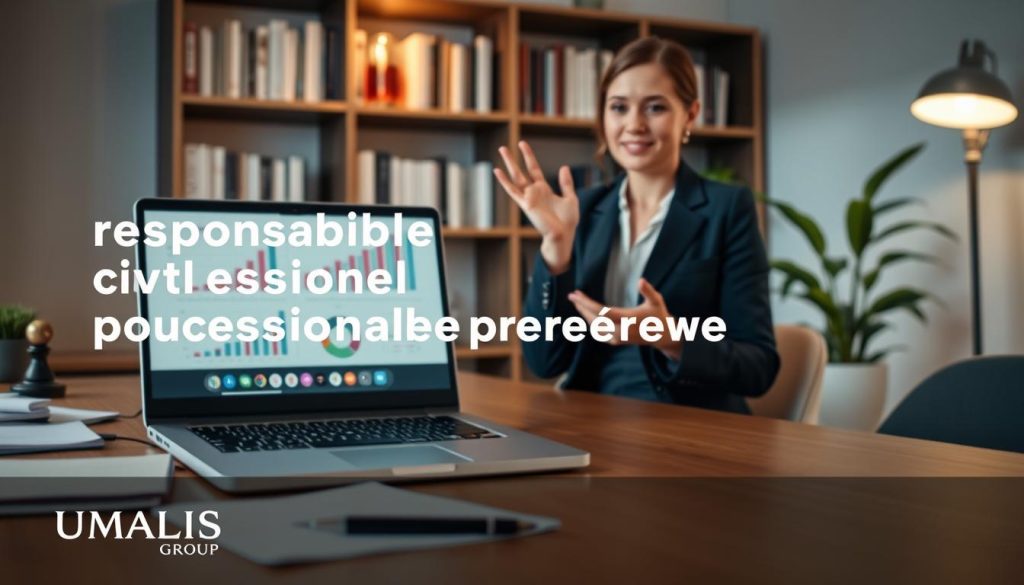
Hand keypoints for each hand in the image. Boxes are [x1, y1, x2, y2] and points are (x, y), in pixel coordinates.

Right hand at [494, 141, 578, 273]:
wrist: (563, 234)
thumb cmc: (567, 221)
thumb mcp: (570, 198)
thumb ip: (566, 183)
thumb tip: (563, 166)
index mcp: (544, 189)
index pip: (534, 169)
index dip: (528, 157)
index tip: (523, 144)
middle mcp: (534, 192)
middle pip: (520, 171)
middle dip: (513, 159)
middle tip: (503, 147)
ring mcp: (528, 197)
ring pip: (515, 177)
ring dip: (508, 164)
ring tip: (501, 150)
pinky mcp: (526, 204)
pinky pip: (513, 190)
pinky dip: (504, 181)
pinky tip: (497, 171)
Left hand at [567, 278, 682, 360]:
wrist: (662, 336)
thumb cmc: (659, 315)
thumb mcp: (656, 301)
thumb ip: (648, 291)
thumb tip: (641, 280)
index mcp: (627, 319)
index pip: (601, 311)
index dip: (587, 303)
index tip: (576, 295)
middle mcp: (619, 331)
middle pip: (594, 319)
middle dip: (582, 307)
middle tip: (572, 296)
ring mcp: (616, 338)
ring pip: (594, 327)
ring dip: (584, 314)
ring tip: (577, 302)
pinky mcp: (615, 341)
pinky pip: (598, 332)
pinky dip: (590, 323)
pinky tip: (586, 315)